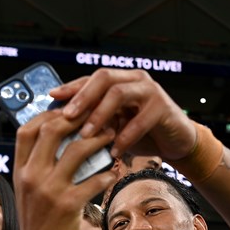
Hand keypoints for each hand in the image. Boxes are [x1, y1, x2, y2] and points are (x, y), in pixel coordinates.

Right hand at [14, 110, 117, 229]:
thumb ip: (37, 168)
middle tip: (97, 115)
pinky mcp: (68, 206)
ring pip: (77, 149)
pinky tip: (114, 172)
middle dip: (78, 117)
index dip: (49, 114)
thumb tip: (56, 142)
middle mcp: (31, 176)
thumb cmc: (39, 224)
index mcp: (20, 170)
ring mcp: (49, 190)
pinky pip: (94, 180)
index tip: (70, 110)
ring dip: (98, 139)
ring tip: (112, 136)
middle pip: (52, 129)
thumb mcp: (29, 193)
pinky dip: (107, 173)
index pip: (28, 129)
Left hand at [51, 68, 196, 160]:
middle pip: (104, 78)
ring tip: (86, 135)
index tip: (52, 97)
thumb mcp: (116, 124)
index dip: (72, 86)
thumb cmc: (144, 133)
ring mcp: (150, 91)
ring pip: (119, 94)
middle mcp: (135, 80)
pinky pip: (140, 120)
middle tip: (67, 116)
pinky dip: (124, 137)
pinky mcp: (163, 108)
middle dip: (83, 96)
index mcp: (121, 80)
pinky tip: (114, 152)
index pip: (91, 78)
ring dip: (99, 115)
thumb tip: (62, 125)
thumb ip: (97, 119)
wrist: (176, 142)